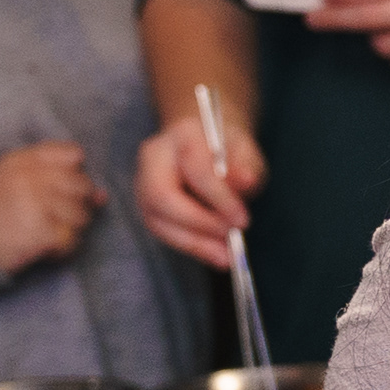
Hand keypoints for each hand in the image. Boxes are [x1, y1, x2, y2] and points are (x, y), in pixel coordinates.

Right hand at [0, 139, 103, 274]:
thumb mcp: (14, 182)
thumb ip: (57, 178)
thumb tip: (102, 195)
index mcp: (22, 159)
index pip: (73, 154)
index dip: (74, 174)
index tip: (57, 189)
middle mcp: (29, 177)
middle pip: (83, 186)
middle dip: (76, 205)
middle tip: (52, 218)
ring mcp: (35, 203)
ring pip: (82, 215)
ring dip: (70, 229)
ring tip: (46, 234)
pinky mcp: (39, 232)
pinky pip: (72, 240)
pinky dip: (63, 249)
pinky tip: (45, 249)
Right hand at [133, 110, 262, 271]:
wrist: (207, 148)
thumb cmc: (229, 151)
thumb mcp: (246, 152)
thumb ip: (246, 166)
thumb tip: (245, 182)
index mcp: (182, 134)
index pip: (194, 168)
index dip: (218, 197)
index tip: (242, 219)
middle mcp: (154, 157)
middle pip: (162, 196)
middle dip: (199, 222)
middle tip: (231, 236)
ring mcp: (143, 182)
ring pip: (158, 220)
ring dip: (195, 242)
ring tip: (227, 255)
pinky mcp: (146, 206)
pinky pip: (163, 231)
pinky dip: (191, 246)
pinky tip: (216, 255)